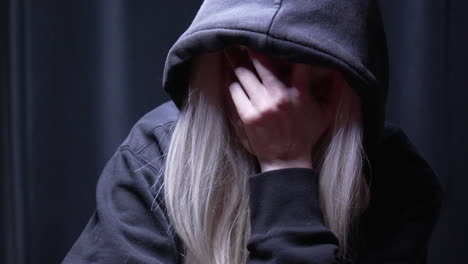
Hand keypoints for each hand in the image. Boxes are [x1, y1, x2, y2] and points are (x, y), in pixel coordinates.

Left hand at [223, 46, 339, 171]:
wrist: (286, 160)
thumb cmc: (305, 136)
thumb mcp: (325, 114)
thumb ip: (334, 92)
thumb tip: (339, 72)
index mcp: (299, 93)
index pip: (294, 61)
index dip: (284, 48)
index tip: (275, 41)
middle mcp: (279, 96)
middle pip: (261, 62)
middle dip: (251, 49)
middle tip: (244, 42)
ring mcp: (261, 106)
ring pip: (244, 74)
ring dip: (236, 61)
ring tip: (232, 52)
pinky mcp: (247, 115)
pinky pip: (234, 90)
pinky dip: (231, 81)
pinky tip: (228, 74)